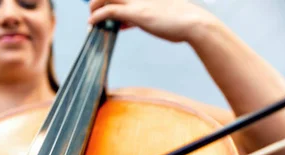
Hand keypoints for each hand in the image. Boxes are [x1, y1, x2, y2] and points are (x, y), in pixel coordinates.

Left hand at [88, 0, 218, 42]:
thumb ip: (137, 16)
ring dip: (93, 7)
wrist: (193, 23)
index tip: (104, 11)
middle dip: (97, 1)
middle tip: (93, 13)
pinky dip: (96, 17)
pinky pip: (108, 11)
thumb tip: (124, 23)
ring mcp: (136, 0)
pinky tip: (92, 23)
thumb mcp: (154, 14)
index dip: (109, 1)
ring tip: (91, 20)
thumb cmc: (177, 21)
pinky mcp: (135, 12)